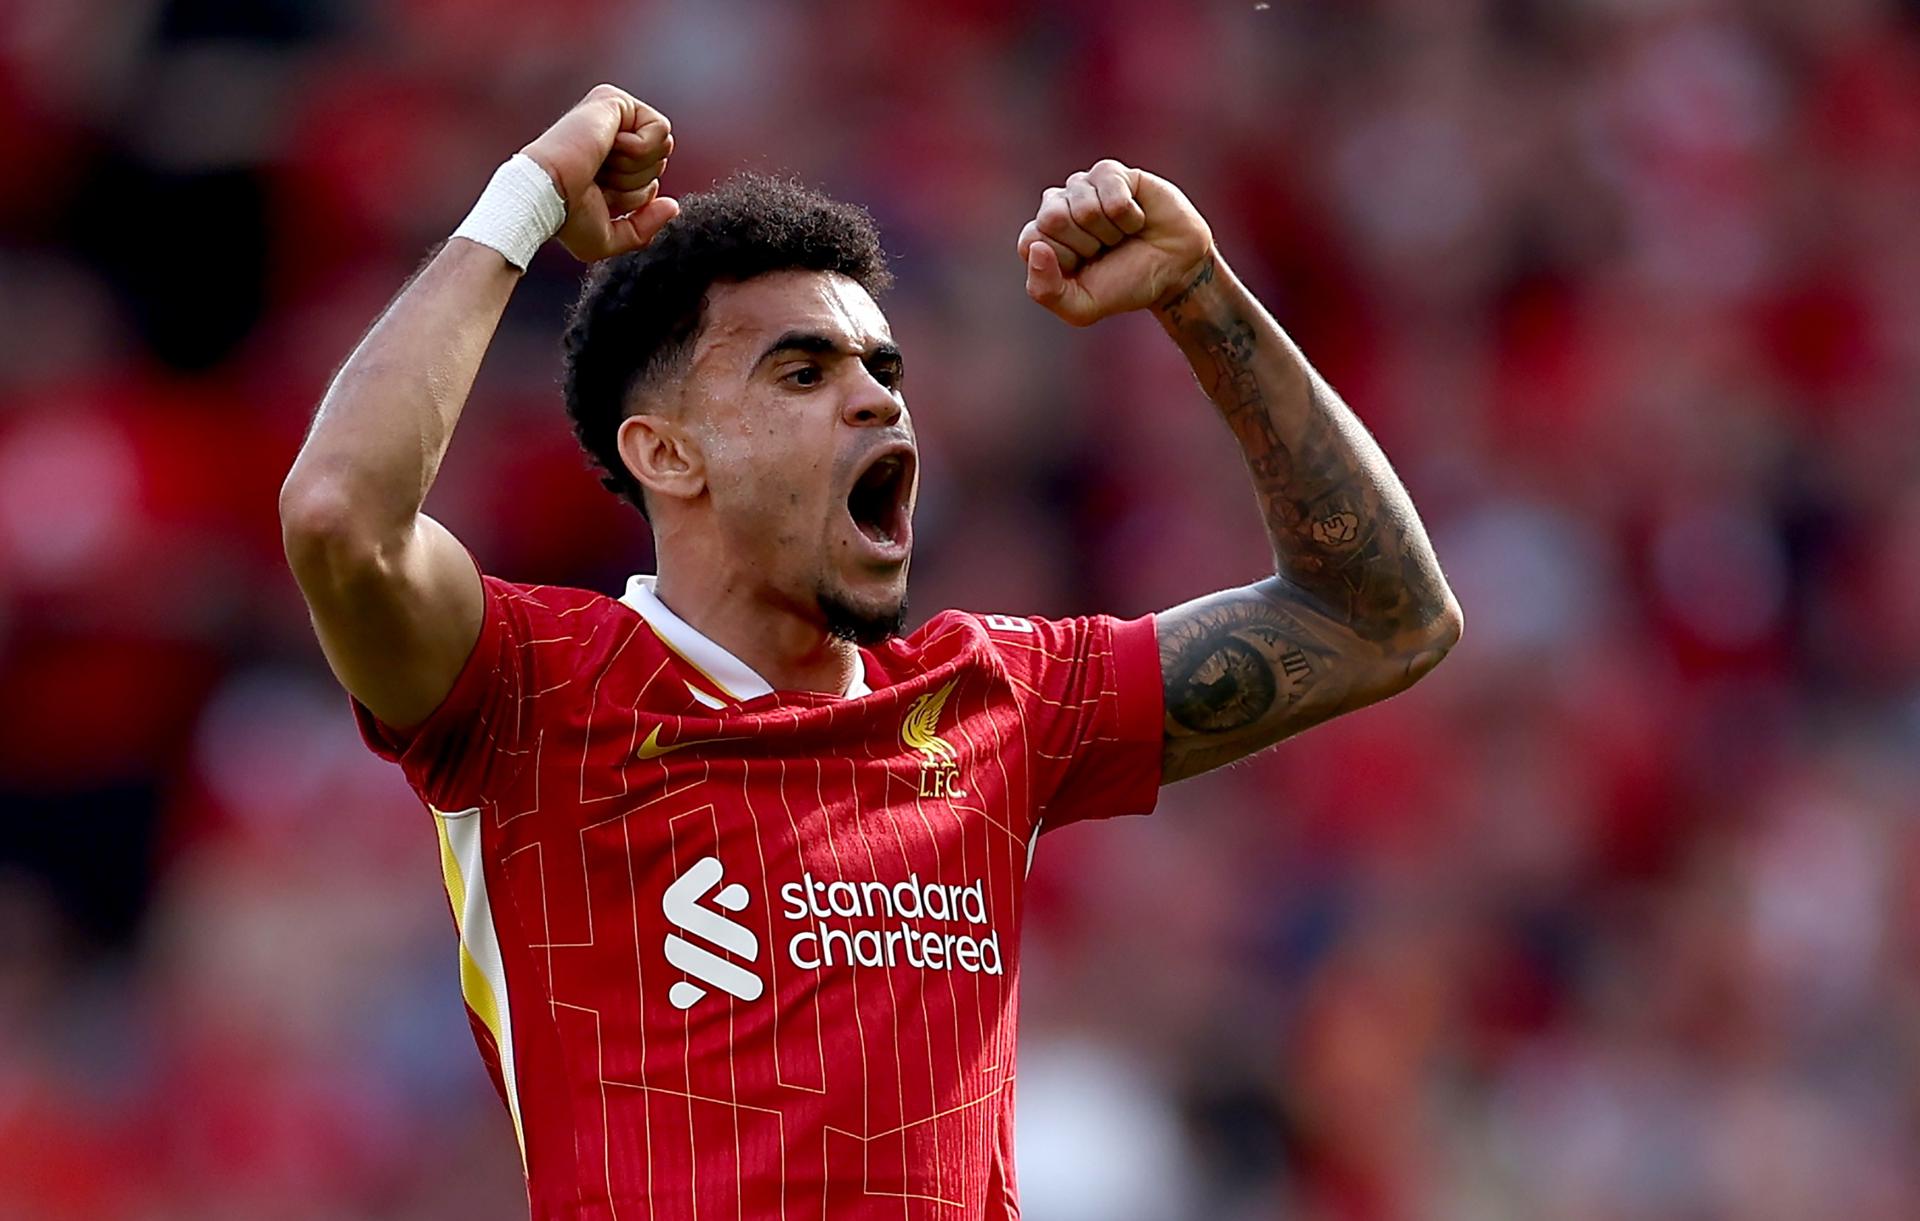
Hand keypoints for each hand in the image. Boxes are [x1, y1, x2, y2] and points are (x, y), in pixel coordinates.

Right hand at [521, 83, 678, 261]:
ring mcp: (612, 115)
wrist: (547, 194)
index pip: (651, 182)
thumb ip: (644, 228)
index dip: (635, 197)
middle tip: (599, 178)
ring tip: (601, 162)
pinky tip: (609, 145)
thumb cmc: (567, 218)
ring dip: (634, 168)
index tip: (601, 194)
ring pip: (664, 147)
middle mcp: (611, 136)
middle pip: (661, 164)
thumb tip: (672, 206)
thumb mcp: (608, 238)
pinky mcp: (615, 100)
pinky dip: (639, 149)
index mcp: (608, 164)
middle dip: (635, 182)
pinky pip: (660, 129)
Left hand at [1016, 160, 1212, 326]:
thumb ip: (1046, 291)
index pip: (1031, 241)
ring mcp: (1083, 185)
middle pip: (1052, 218)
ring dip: (1110, 232)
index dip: (1063, 260)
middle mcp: (1057, 206)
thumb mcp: (1082, 306)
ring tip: (1121, 235)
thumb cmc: (1124, 284)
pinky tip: (1136, 219)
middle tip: (1105, 250)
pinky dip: (1129, 217)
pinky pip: (1113, 195)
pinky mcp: (1110, 172)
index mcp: (1042, 236)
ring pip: (1084, 208)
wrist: (1174, 271)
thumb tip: (1036, 248)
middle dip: (1085, 244)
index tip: (1084, 267)